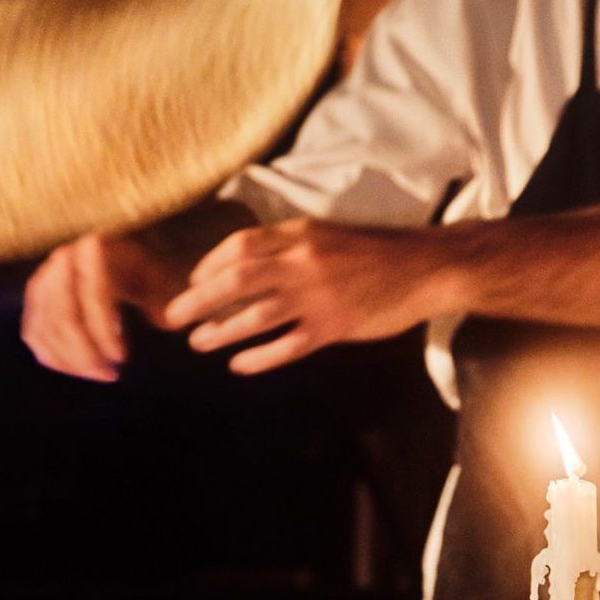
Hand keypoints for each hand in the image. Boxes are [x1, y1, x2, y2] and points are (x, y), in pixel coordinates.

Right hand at [20, 230, 185, 381]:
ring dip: (71, 361)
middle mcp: (61, 261)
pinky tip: (79, 370)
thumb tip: (165, 322)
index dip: (104, 331)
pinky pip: (34, 335)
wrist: (112, 255)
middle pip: (62, 316)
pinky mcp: (33, 300)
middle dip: (84, 353)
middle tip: (109, 375)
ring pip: (45, 330)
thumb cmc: (138, 268)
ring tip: (101, 374)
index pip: (92, 295)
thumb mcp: (155, 275)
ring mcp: (42, 280)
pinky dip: (54, 358)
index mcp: (92, 249)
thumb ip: (161, 297)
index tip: (121, 358)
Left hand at [159, 218, 458, 373]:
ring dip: (222, 330)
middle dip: (199, 300)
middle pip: (237, 279)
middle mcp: (302, 262)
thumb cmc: (377, 251)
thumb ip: (290, 245)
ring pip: (257, 315)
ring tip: (198, 343)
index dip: (209, 265)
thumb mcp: (328, 234)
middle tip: (173, 317)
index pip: (240, 245)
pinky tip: (239, 365)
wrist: (426, 268)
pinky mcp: (334, 327)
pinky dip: (260, 357)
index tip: (192, 282)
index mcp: (299, 234)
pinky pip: (288, 345)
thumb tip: (248, 262)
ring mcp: (318, 296)